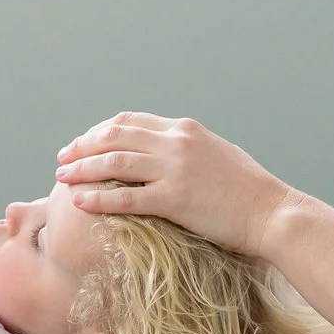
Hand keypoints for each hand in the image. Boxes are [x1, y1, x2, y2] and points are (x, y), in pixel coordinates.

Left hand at [54, 112, 294, 257]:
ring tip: (62, 177)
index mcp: (185, 129)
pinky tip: (80, 201)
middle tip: (62, 159)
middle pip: (115, 136)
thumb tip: (164, 154)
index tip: (82, 143)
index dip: (99, 131)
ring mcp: (175, 170)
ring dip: (83, 168)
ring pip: (114, 162)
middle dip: (83, 146)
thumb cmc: (248, 191)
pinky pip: (125, 196)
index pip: (130, 121)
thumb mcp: (217, 154)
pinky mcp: (175, 199)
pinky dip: (98, 198)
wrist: (272, 212)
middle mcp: (177, 142)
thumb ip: (188, 150)